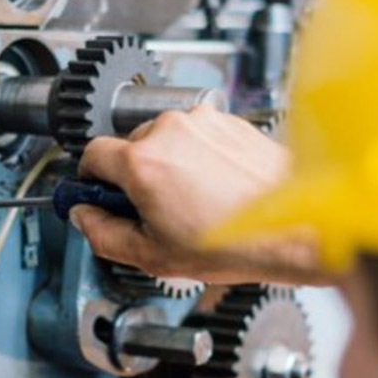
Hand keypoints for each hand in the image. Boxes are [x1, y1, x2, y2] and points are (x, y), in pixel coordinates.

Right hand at [72, 102, 325, 284]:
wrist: (293, 226)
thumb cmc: (234, 243)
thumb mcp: (152, 256)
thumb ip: (103, 234)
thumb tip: (84, 217)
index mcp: (142, 162)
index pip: (91, 155)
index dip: (91, 180)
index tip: (97, 195)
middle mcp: (170, 131)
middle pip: (129, 147)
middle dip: (135, 177)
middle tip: (155, 211)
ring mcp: (202, 122)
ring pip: (165, 139)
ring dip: (169, 165)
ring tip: (194, 202)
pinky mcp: (229, 121)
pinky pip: (197, 136)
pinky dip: (199, 157)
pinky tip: (215, 188)